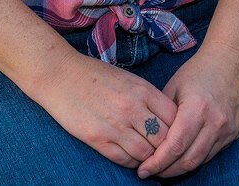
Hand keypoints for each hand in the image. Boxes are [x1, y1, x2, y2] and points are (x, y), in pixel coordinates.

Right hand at [29, 51, 178, 168]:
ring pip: (146, 154)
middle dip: (167, 148)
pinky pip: (124, 160)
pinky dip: (132, 163)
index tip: (176, 136)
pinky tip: (131, 158)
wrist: (59, 74)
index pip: (175, 118)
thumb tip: (168, 120)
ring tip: (148, 158)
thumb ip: (148, 98)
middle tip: (165, 153)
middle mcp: (132, 108)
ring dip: (149, 159)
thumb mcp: (128, 79)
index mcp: (142, 90)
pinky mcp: (98, 138)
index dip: (179, 130)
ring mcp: (115, 124)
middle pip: (164, 139)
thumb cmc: (95, 76)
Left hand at [137, 45, 238, 179]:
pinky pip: (211, 154)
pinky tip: (182, 158)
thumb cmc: (199, 70)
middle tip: (151, 172)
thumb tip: (147, 138)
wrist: (231, 60)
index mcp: (196, 108)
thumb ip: (162, 114)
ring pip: (201, 161)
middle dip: (167, 171)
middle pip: (188, 160)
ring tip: (164, 168)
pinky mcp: (234, 134)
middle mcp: (214, 122)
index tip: (143, 170)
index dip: (157, 163)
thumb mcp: (174, 87)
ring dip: (180, 168)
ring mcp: (227, 130)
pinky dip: (195, 159)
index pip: (175, 146)